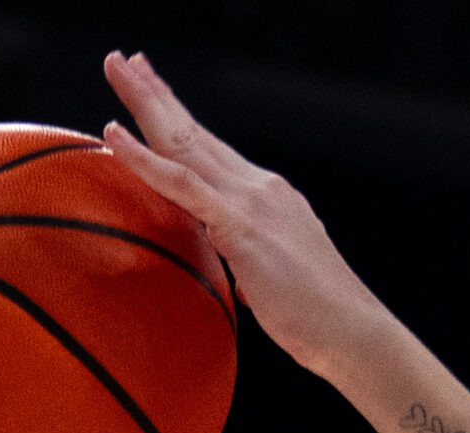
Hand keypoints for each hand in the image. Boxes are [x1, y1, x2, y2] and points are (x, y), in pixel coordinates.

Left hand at [101, 52, 373, 375]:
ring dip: (146, 102)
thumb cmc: (321, 322)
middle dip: (158, 94)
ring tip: (116, 67)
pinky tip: (116, 135)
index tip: (155, 90)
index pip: (215, 151)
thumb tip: (244, 283)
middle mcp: (260, 189)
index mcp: (270, 199)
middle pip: (196, 134)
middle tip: (124, 61)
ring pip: (185, 143)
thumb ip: (254, 269)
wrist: (354, 334)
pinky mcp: (240, 227)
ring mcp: (251, 203)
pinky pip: (182, 185)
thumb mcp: (279, 284)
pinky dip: (145, 159)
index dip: (183, 119)